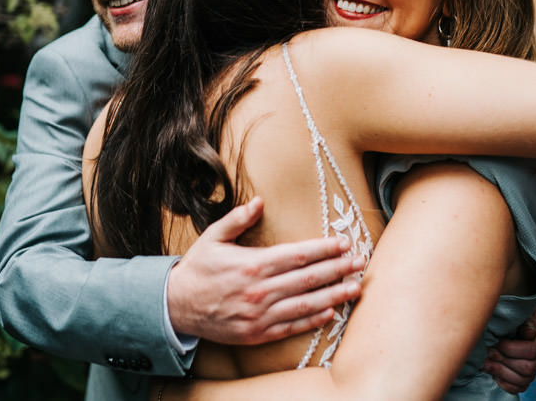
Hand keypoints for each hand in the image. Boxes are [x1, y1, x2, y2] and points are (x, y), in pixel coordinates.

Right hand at [166, 196, 364, 344]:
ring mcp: (260, 315)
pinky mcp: (257, 334)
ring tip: (355, 287)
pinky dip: (313, 320)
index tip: (343, 243)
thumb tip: (259, 202)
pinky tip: (331, 312)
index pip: (298, 255)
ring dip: (334, 295)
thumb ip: (238, 219)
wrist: (175, 307)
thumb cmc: (197, 269)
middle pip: (308, 278)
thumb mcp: (213, 237)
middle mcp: (260, 291)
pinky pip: (292, 327)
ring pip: (306, 304)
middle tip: (360, 262)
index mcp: (253, 264)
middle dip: (338, 269)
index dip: (324, 249)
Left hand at [483, 306, 535, 392]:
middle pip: (527, 368)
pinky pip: (520, 387)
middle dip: (504, 361)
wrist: (519, 323)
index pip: (531, 350)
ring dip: (502, 372)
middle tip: (488, 352)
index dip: (510, 348)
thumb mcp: (523, 314)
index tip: (495, 341)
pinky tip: (493, 374)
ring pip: (523, 380)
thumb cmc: (519, 316)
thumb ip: (525, 322)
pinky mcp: (526, 376)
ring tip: (486, 364)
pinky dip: (505, 383)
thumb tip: (528, 333)